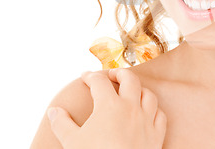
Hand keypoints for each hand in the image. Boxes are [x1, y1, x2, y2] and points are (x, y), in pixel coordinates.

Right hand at [47, 68, 166, 148]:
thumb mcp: (72, 142)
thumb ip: (62, 123)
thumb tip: (53, 111)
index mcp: (109, 105)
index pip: (99, 82)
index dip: (90, 76)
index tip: (85, 77)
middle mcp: (131, 108)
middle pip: (130, 79)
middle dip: (119, 73)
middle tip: (111, 75)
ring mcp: (147, 121)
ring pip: (148, 95)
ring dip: (139, 89)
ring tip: (130, 90)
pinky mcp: (157, 135)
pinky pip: (160, 115)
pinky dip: (154, 109)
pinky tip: (148, 112)